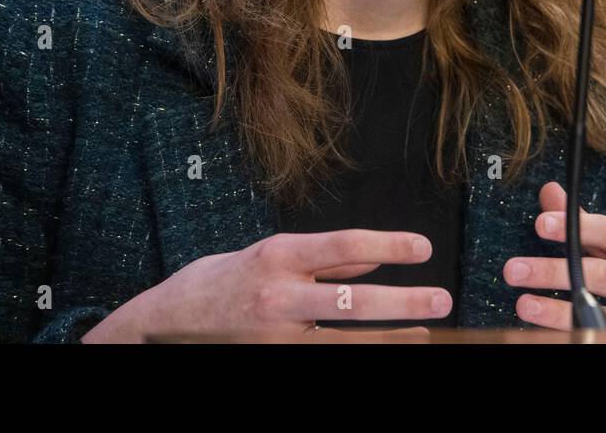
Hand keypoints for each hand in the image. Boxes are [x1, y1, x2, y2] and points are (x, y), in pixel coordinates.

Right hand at [82, 229, 451, 341]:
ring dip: (391, 339)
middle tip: (442, 298)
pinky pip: (326, 359)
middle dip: (402, 302)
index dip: (388, 244)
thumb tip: (378, 252)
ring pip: (345, 342)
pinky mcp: (272, 360)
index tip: (424, 247)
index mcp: (277, 256)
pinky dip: (362, 354)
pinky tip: (391, 349)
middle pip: (351, 301)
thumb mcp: (269, 253)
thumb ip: (325, 259)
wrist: (163, 323)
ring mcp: (275, 337)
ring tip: (427, 333)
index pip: (343, 245)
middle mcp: (278, 297)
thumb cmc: (223, 281)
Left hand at [502, 182, 605, 335]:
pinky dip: (570, 335)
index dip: (575, 227)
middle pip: (600, 275)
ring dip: (556, 313)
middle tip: (513, 269)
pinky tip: (544, 333)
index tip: (540, 223)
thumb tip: (550, 193)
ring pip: (598, 316)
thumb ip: (589, 226)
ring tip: (523, 304)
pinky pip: (599, 340)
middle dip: (553, 271)